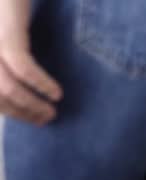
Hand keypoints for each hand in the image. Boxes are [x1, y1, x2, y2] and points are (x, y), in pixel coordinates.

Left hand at [0, 0, 61, 125]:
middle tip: (45, 120)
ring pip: (6, 88)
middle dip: (21, 113)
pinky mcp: (6, 36)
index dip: (10, 112)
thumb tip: (19, 92)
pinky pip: (22, 68)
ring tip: (51, 113)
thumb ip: (5, 67)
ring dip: (32, 105)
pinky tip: (57, 93)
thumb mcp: (3, 42)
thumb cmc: (8, 10)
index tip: (33, 120)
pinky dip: (41, 84)